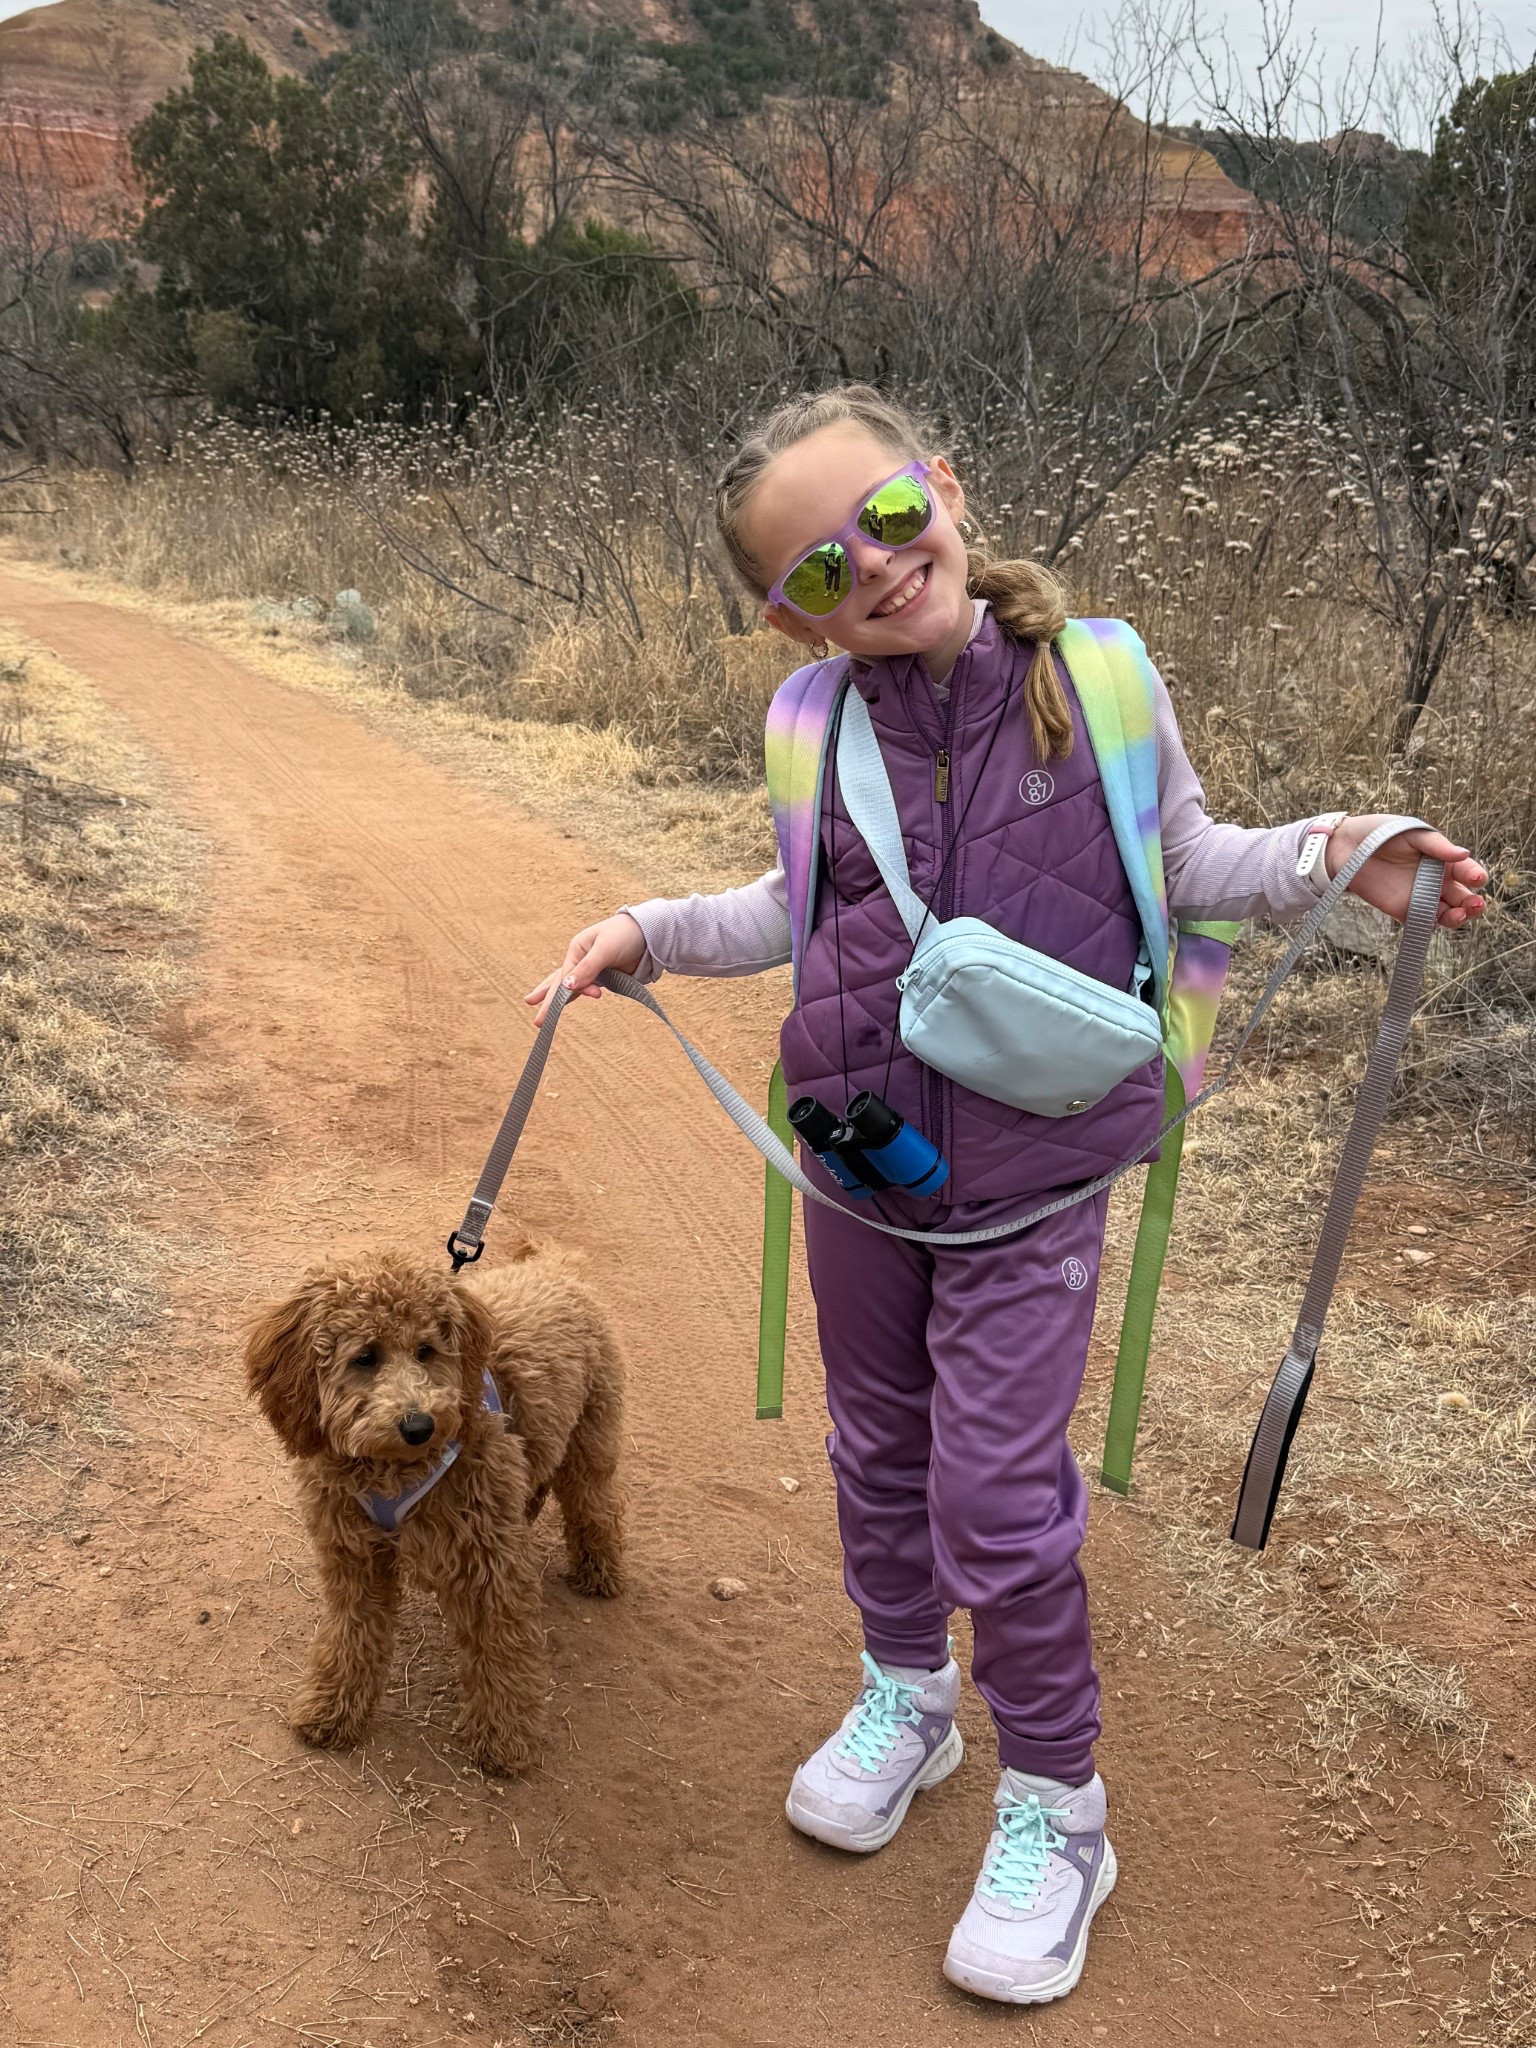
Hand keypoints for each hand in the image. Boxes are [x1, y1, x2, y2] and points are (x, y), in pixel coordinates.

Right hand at [525, 913, 647, 1023]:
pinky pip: (587, 989)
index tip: (565, 1008)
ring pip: (572, 987)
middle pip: (560, 982)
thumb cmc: (625, 935)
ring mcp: (592, 969)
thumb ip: (587, 969)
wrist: (650, 933)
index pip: (565, 977)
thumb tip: (566, 986)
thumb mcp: (605, 950)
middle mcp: (581, 959)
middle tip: (536, 1019)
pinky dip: (578, 995)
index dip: (560, 995)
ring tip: (545, 1014)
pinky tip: (565, 1001)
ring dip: (558, 999)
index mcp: (577, 949)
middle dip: (548, 1000)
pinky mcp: (605, 977)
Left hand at [1325, 816, 1487, 928]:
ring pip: (1446, 914)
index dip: (1475, 876)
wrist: (1347, 847)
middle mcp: (1436, 881)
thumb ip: (1437, 845)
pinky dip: (1428, 926)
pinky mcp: (1401, 910)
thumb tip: (1464, 853)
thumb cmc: (1382, 833)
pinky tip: (1432, 923)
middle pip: (1462, 898)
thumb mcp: (1412, 833)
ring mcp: (1420, 897)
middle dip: (1473, 904)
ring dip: (1456, 918)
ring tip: (1458, 915)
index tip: (1476, 878)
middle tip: (1474, 905)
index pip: (1467, 871)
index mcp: (1443, 860)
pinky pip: (1420, 923)